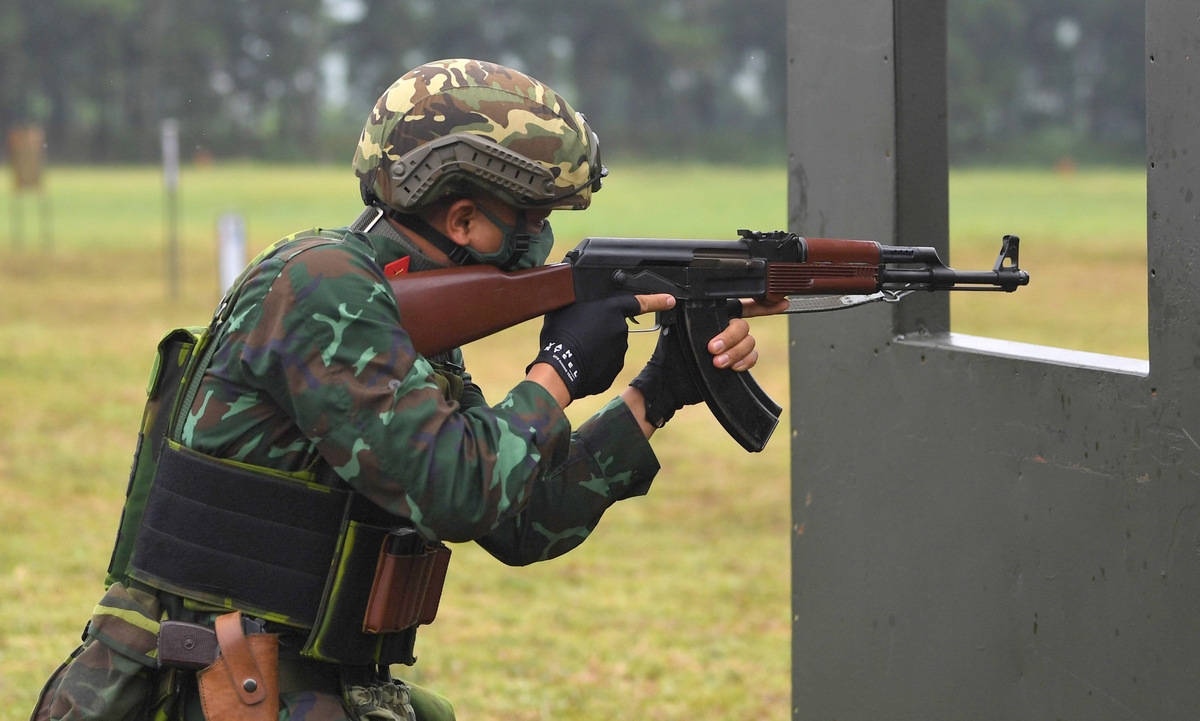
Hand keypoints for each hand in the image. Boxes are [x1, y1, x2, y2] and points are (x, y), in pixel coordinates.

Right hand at [529, 294, 672, 401]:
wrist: (559, 369)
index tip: (671, 300)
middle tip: (579, 336)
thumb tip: (574, 297)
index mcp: (611, 310)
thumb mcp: (566, 308)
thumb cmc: (559, 336)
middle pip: (614, 328)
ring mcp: (619, 352)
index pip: (639, 302)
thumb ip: (579, 302)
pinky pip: (605, 365)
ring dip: (597, 348)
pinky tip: (580, 363)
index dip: (657, 300)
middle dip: (600, 331)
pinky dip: (594, 364)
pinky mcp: (614, 370)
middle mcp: (620, 330)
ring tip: (576, 351)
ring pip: (610, 347)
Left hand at [628, 298, 778, 430]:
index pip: (739, 304)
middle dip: (730, 338)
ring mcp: (732, 347)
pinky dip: (744, 362)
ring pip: (749, 342)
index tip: (777, 302)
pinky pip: (752, 358)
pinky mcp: (736, 363)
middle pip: (743, 326)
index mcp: (712, 317)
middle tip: (713, 348)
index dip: (759, 302)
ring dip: (734, 353)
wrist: (670, 384)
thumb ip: (691, 316)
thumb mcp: (676, 331)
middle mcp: (724, 330)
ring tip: (717, 363)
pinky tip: (732, 368)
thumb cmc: (669, 357)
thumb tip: (694, 302)